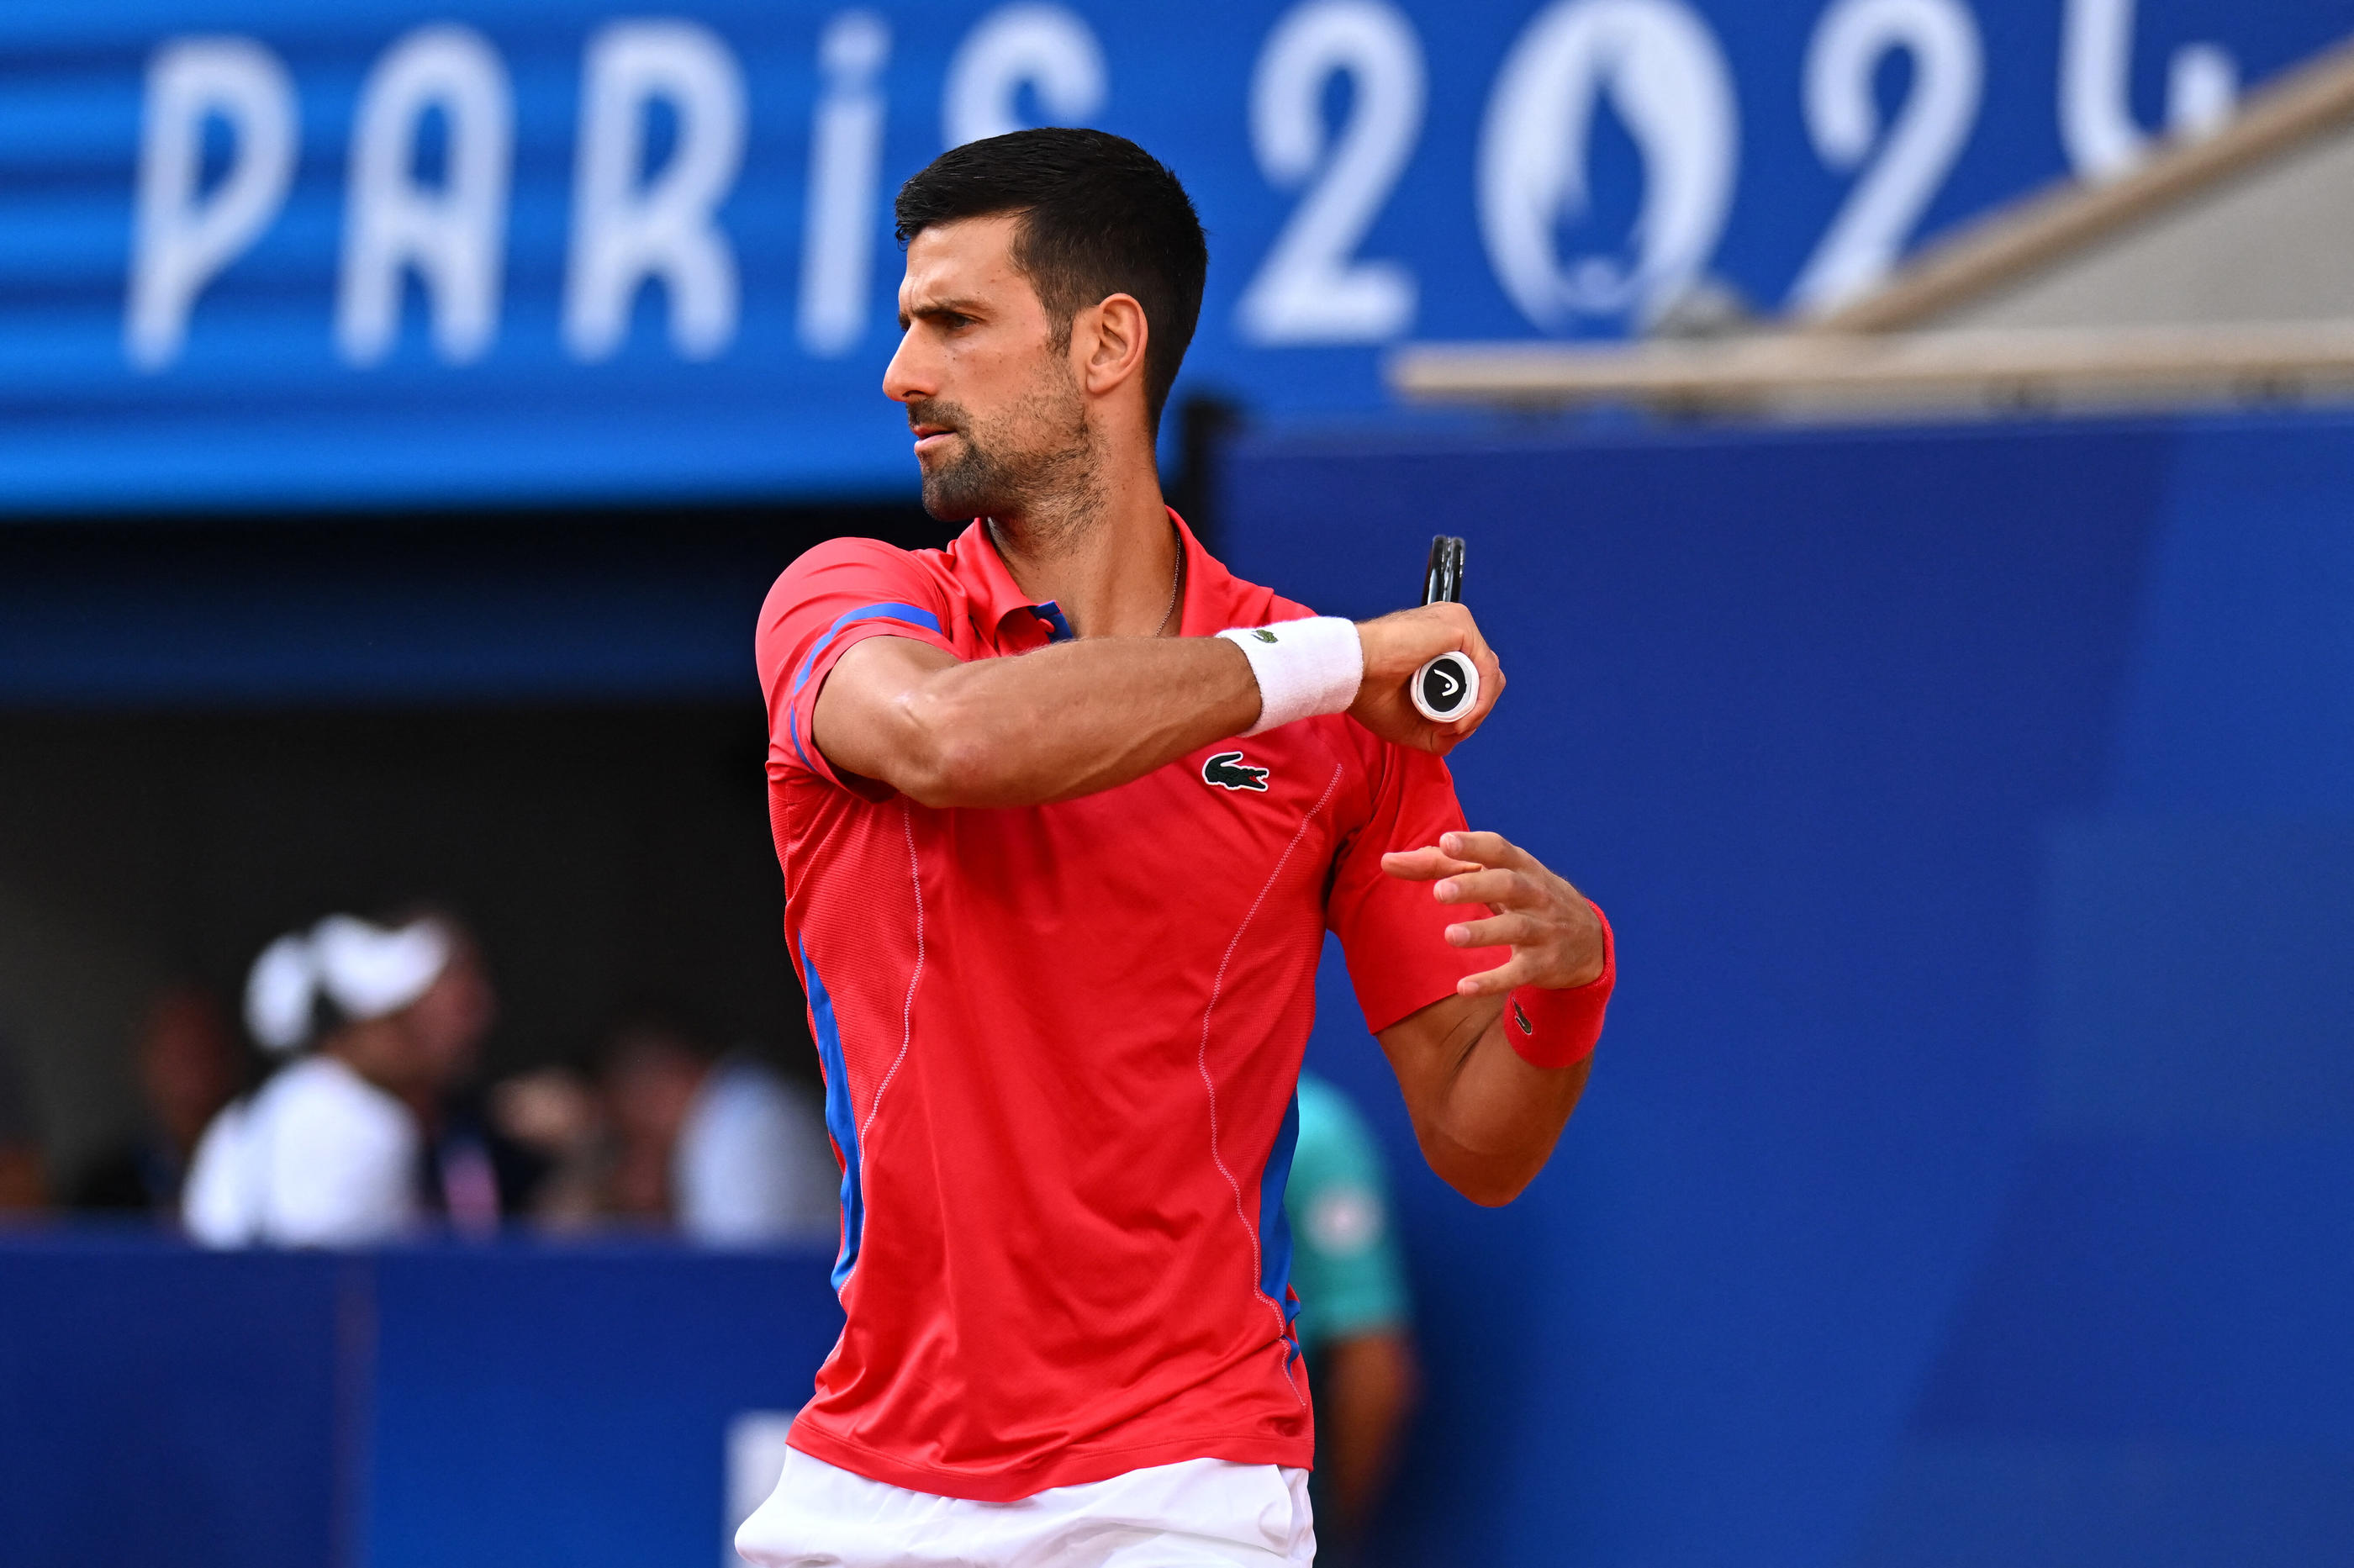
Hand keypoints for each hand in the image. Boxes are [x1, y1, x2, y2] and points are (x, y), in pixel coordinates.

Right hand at [1349, 604, 1505, 753]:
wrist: (1352, 674)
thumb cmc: (1369, 692)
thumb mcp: (1413, 723)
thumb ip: (1442, 730)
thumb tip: (1463, 729)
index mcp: (1436, 645)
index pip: (1472, 679)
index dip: (1467, 710)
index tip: (1448, 730)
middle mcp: (1449, 630)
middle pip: (1486, 676)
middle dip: (1476, 710)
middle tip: (1452, 728)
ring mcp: (1455, 623)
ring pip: (1490, 673)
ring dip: (1478, 708)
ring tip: (1454, 724)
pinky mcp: (1459, 624)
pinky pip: (1487, 668)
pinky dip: (1481, 699)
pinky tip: (1462, 716)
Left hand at [1380, 830, 1604, 994]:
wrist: (1588, 942)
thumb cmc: (1524, 898)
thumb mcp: (1494, 877)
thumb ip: (1441, 866)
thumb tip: (1387, 861)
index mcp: (1521, 867)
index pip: (1499, 850)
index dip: (1474, 845)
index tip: (1447, 841)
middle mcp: (1536, 895)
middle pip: (1508, 885)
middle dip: (1475, 887)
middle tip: (1439, 892)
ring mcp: (1543, 931)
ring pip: (1515, 929)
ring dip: (1483, 932)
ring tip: (1449, 935)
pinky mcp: (1543, 965)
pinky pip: (1518, 974)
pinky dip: (1492, 981)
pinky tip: (1463, 987)